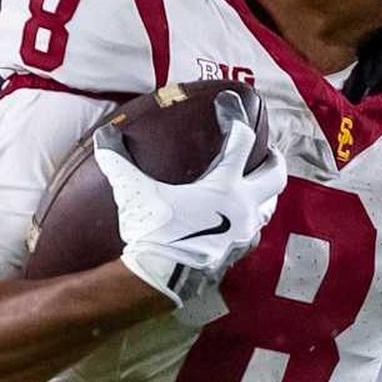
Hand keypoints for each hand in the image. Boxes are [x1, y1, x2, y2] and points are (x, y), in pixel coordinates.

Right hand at [94, 91, 287, 306]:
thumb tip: (105, 134)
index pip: (242, 139)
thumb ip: (118, 160)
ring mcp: (246, 230)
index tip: (229, 102)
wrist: (160, 279)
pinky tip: (236, 216)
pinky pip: (255, 230)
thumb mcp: (133, 192)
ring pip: (270, 204)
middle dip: (274, 158)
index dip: (235, 115)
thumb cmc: (152, 232)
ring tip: (252, 181)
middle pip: (276, 174)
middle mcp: (244, 205)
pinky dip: (250, 217)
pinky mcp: (240, 251)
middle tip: (266, 149)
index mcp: (225, 185)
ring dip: (264, 190)